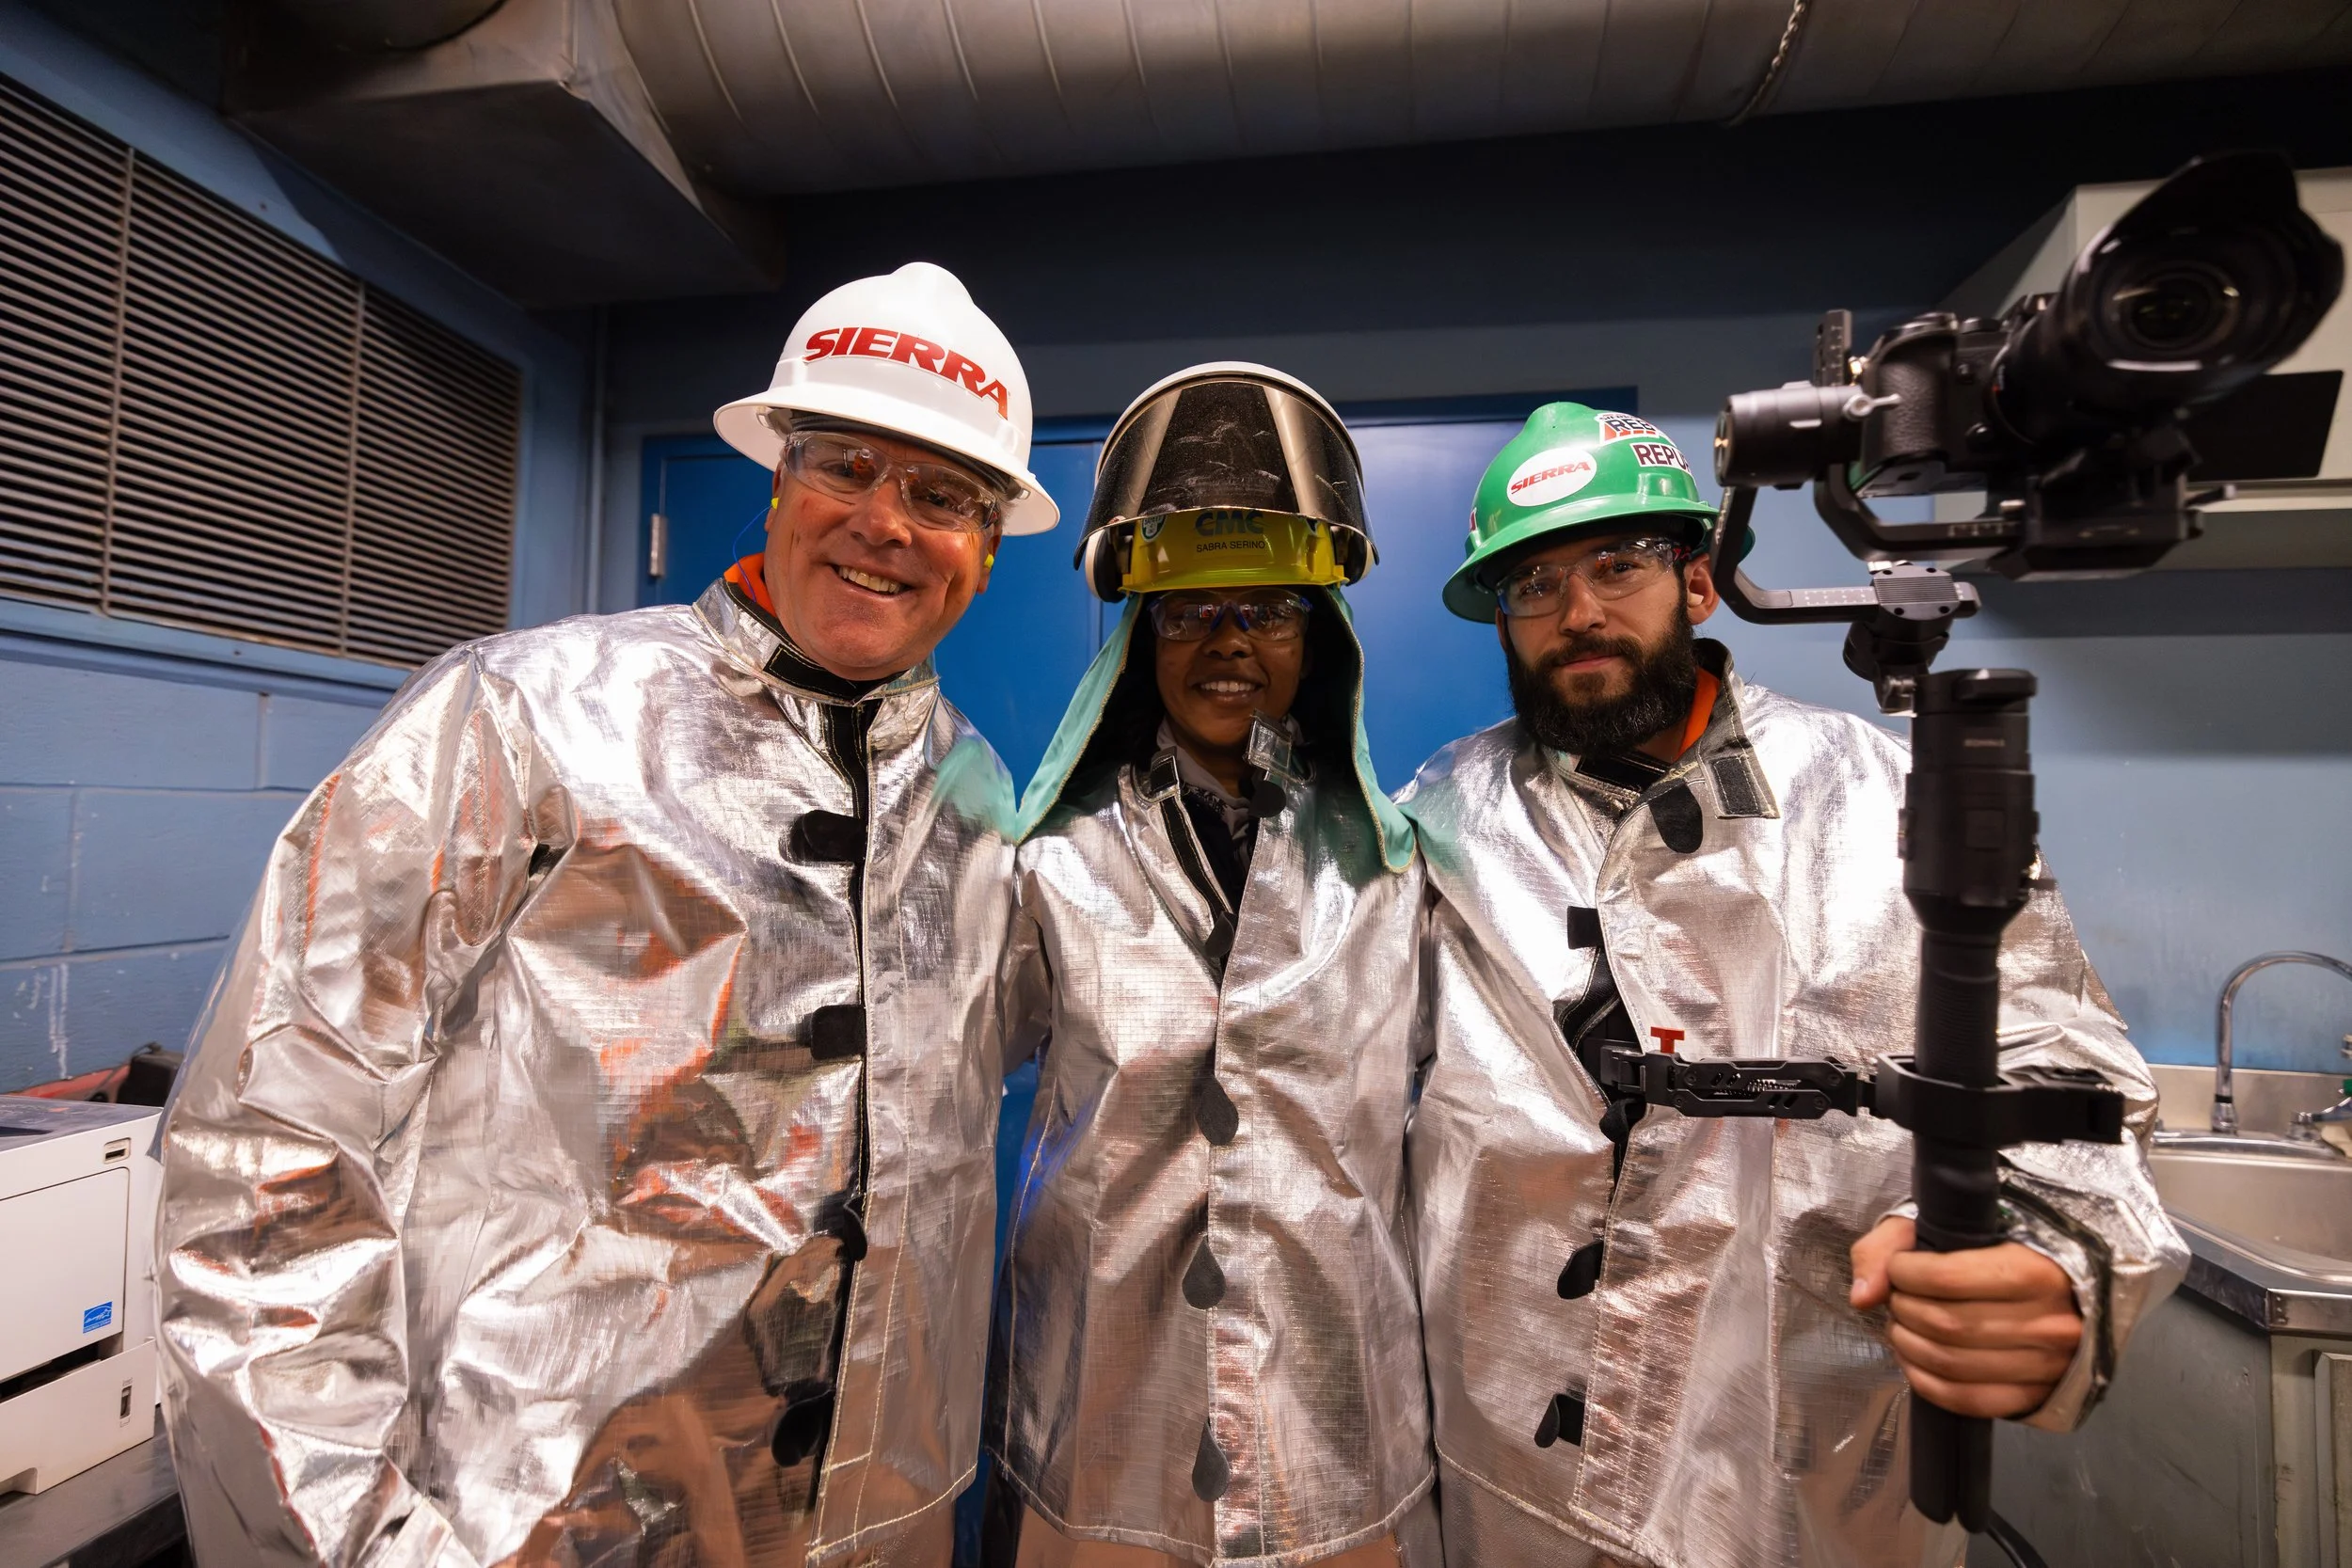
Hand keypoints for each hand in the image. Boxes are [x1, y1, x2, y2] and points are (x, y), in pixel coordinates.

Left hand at [1849, 1216, 2081, 1418]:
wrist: (2063, 1290)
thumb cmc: (1999, 1251)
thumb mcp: (1947, 1226)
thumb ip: (1891, 1245)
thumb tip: (1863, 1296)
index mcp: (2036, 1271)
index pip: (1948, 1278)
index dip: (1906, 1274)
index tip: (1899, 1268)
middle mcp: (2049, 1323)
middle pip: (1947, 1324)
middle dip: (1905, 1310)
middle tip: (1898, 1299)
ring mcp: (2047, 1366)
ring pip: (1952, 1364)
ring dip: (1908, 1345)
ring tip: (1903, 1326)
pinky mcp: (2035, 1396)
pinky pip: (1965, 1400)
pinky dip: (1924, 1382)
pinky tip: (1912, 1359)